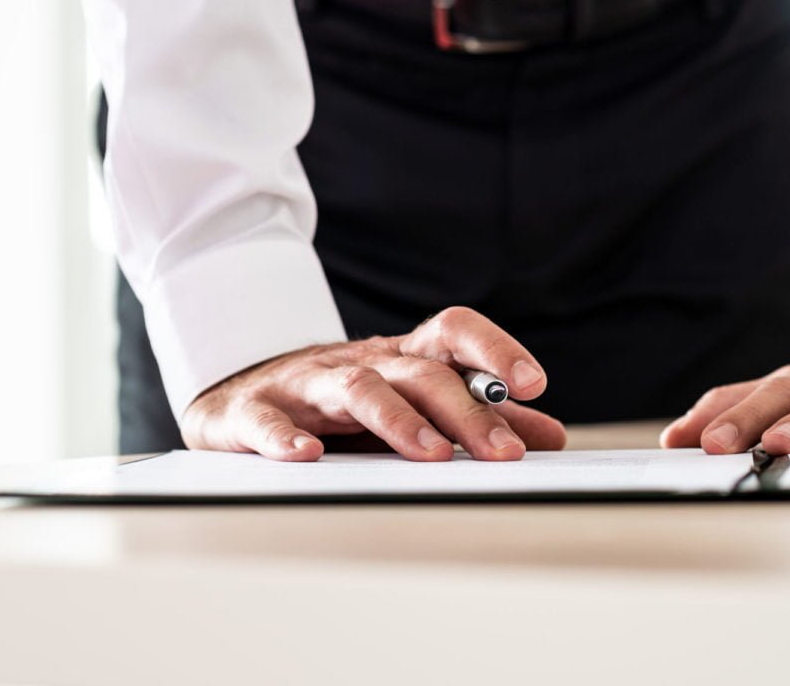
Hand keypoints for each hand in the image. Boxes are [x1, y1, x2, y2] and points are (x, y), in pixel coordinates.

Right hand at [181, 307, 565, 461]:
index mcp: (401, 358)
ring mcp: (306, 383)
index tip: (535, 383)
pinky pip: (268, 420)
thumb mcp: (411, 404)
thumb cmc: (340, 404)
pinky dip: (285, 438)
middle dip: (466, 410)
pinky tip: (307, 457)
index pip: (453, 333)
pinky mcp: (253, 411)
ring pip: (357, 390)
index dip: (495, 350)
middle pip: (419, 373)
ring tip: (433, 456)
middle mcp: (360, 363)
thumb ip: (480, 416)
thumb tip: (550, 435)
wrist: (238, 393)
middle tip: (504, 453)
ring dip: (398, 422)